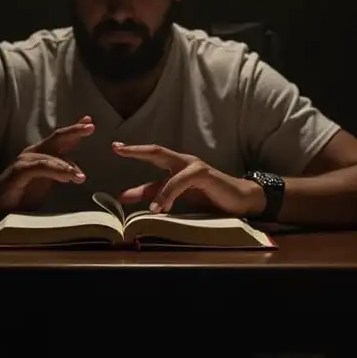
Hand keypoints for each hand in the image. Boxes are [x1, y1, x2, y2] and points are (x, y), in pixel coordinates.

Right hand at [0, 116, 94, 213]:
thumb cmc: (20, 194)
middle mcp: (34, 152)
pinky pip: (41, 168)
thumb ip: (58, 175)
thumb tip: (78, 174)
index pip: (60, 139)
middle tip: (90, 126)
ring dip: (68, 165)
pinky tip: (67, 177)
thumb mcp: (44, 184)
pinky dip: (55, 171)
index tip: (90, 121)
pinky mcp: (20, 170)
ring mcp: (26, 160)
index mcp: (41, 154)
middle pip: (57, 138)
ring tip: (81, 176)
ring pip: (51, 156)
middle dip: (75, 131)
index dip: (75, 130)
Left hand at [113, 141, 262, 216]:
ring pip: (169, 172)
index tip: (116, 147)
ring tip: (150, 209)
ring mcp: (194, 165)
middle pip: (156, 151)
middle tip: (118, 149)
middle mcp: (184, 161)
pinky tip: (163, 207)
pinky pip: (182, 182)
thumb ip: (156, 194)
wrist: (240, 200)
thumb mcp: (178, 197)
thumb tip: (125, 196)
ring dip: (157, 192)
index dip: (133, 152)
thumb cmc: (210, 196)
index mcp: (177, 165)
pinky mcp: (204, 174)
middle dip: (136, 150)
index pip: (152, 155)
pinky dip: (170, 194)